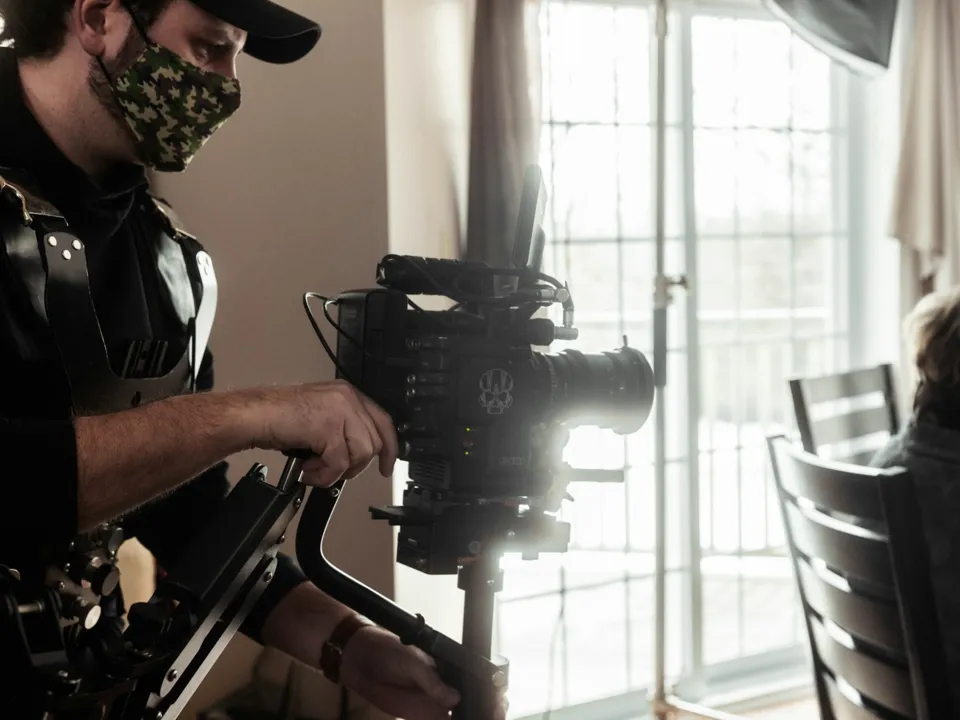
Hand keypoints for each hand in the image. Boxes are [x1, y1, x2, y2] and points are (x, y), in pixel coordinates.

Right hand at [247, 380, 397, 486]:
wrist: (254, 416)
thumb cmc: (279, 418)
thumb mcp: (320, 418)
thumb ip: (343, 429)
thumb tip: (359, 456)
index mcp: (347, 394)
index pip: (383, 421)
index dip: (389, 448)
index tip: (386, 468)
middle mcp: (347, 398)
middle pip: (374, 443)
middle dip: (355, 466)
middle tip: (331, 470)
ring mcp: (339, 411)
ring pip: (361, 454)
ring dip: (337, 471)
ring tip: (314, 468)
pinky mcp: (328, 427)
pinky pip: (339, 463)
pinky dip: (323, 475)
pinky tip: (307, 470)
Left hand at [340, 626, 507, 719]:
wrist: (360, 661)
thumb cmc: (389, 649)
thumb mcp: (412, 659)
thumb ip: (432, 679)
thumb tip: (454, 697)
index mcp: (453, 665)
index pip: (480, 679)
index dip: (493, 692)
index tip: (498, 703)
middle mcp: (450, 684)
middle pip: (478, 701)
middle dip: (489, 710)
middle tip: (492, 717)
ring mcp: (439, 702)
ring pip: (464, 716)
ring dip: (473, 719)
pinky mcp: (426, 716)